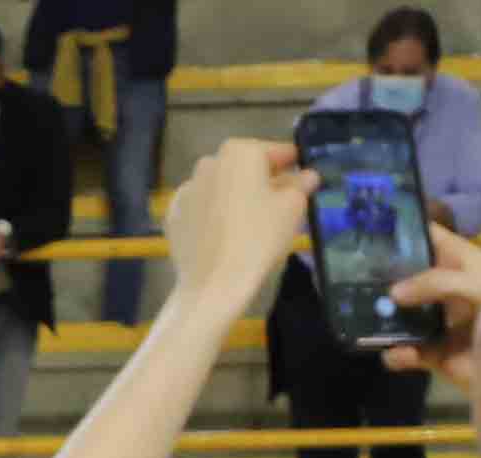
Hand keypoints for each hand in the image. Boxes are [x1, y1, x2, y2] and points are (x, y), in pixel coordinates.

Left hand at [164, 136, 312, 311]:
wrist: (213, 283)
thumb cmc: (259, 238)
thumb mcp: (292, 208)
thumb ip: (300, 185)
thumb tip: (307, 175)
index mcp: (240, 152)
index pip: (276, 152)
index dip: (292, 164)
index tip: (303, 174)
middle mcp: (209, 162)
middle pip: (245, 168)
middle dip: (263, 180)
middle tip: (279, 201)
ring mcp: (187, 189)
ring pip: (221, 186)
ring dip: (236, 196)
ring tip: (252, 221)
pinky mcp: (173, 215)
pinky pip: (202, 208)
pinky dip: (214, 215)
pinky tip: (225, 234)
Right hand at [376, 219, 480, 377]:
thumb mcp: (474, 284)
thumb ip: (434, 282)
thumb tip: (393, 294)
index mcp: (463, 262)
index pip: (430, 236)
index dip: (404, 230)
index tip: (371, 229)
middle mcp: (448, 288)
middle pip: (408, 276)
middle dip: (384, 277)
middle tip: (355, 276)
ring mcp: (440, 322)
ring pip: (402, 315)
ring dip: (385, 320)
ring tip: (365, 318)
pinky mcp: (435, 353)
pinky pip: (406, 352)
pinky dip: (397, 355)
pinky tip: (396, 354)